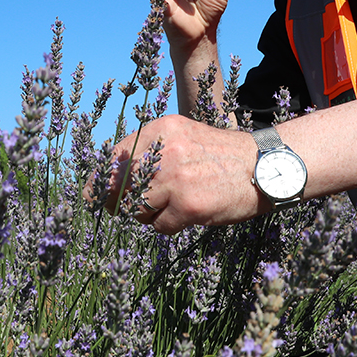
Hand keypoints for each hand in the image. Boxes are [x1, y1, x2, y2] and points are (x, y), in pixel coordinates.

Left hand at [104, 114, 266, 234]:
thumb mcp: (183, 136)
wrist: (265, 167)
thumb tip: (107, 175)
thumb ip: (150, 150)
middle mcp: (165, 151)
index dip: (99, 179)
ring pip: (135, 208)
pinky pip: (159, 226)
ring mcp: (176, 180)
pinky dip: (168, 226)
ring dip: (146, 214)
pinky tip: (187, 214)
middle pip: (118, 185)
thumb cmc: (221, 156)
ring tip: (170, 206)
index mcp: (161, 130)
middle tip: (118, 209)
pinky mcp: (188, 206)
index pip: (114, 156)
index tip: (91, 193)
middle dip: (116, 201)